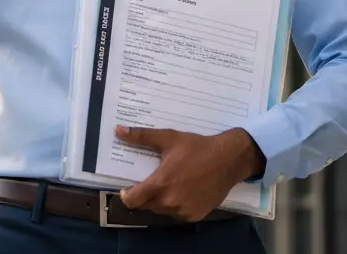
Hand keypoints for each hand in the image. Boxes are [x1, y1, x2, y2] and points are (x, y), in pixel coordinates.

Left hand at [115, 125, 264, 221]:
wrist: (227, 159)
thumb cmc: (196, 147)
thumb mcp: (168, 138)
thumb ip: (141, 136)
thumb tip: (118, 130)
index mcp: (160, 184)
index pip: (132, 200)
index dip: (126, 195)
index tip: (127, 188)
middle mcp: (170, 202)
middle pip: (146, 206)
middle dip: (144, 195)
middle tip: (151, 181)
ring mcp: (183, 211)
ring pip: (162, 211)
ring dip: (160, 201)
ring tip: (167, 185)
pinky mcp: (195, 216)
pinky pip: (177, 214)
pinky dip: (175, 206)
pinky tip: (182, 191)